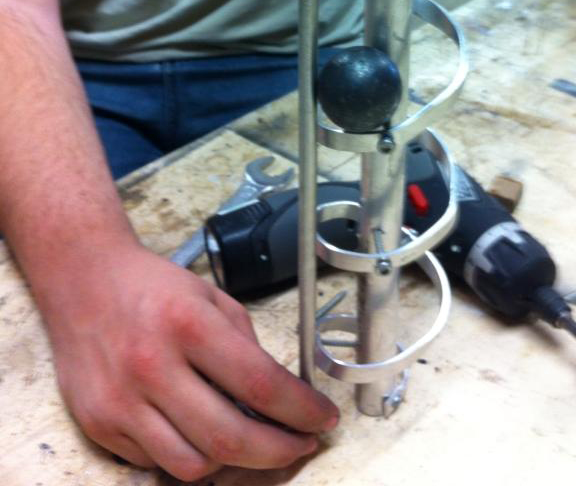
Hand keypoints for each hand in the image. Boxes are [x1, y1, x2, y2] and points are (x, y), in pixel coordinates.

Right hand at [42, 242, 337, 480]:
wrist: (82, 280)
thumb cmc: (152, 286)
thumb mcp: (212, 297)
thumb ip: (246, 345)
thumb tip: (281, 397)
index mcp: (189, 324)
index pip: (260, 383)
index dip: (300, 410)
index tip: (323, 419)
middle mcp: (152, 366)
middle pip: (230, 438)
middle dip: (279, 451)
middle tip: (300, 444)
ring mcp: (121, 402)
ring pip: (193, 466)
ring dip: (232, 463)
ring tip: (251, 442)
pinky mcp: (98, 425)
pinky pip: (155, 464)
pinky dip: (186, 457)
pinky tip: (201, 435)